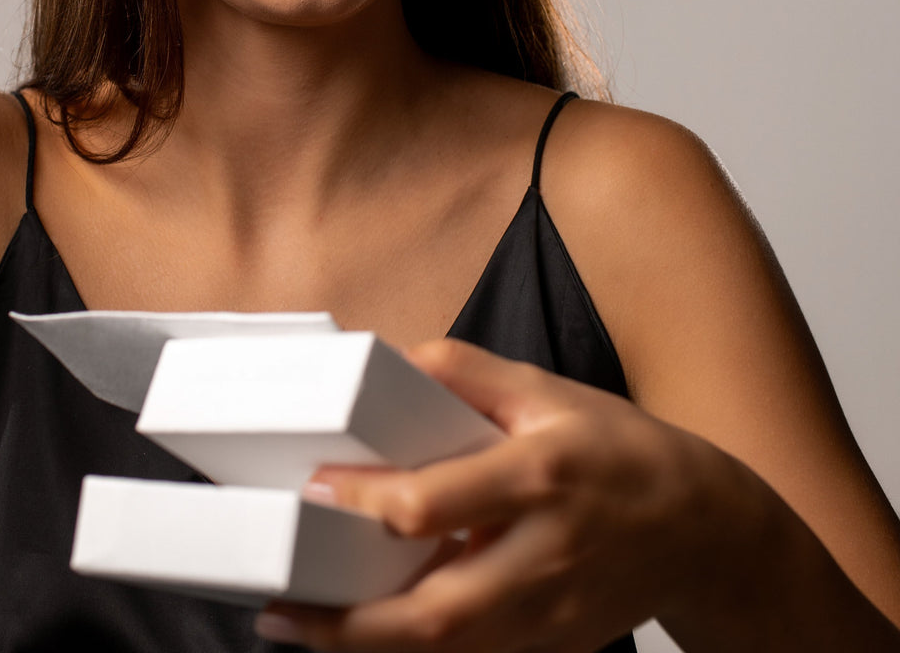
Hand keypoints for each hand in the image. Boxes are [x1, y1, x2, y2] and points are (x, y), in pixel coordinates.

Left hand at [256, 339, 753, 650]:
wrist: (704, 529)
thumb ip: (465, 371)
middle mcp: (541, 557)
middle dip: (349, 621)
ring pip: (448, 652)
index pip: (433, 503)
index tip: (311, 489)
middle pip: (434, 612)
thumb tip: (392, 359)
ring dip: (367, 648)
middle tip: (279, 608)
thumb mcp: (546, 390)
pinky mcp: (552, 647)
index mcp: (538, 478)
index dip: (364, 501)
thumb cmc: (618, 449)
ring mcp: (550, 615)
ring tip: (299, 627)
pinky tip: (363, 633)